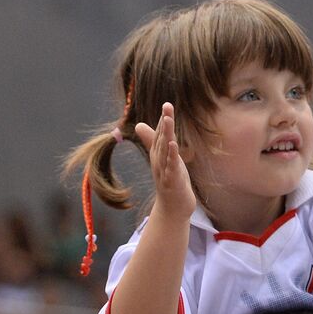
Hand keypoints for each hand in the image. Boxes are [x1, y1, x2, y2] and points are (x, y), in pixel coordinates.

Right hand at [136, 101, 195, 219]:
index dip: (164, 119)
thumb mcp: (164, 159)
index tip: (167, 105)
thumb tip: (138, 125)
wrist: (173, 209)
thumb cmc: (170, 182)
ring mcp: (165, 171)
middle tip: (167, 105)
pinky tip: (173, 145)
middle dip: (165, 122)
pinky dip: (171, 155)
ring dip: (167, 134)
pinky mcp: (172, 181)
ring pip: (165, 150)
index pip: (161, 133)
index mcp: (159, 154)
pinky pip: (171, 166)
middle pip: (162, 138)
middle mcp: (159, 160)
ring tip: (168, 119)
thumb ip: (153, 141)